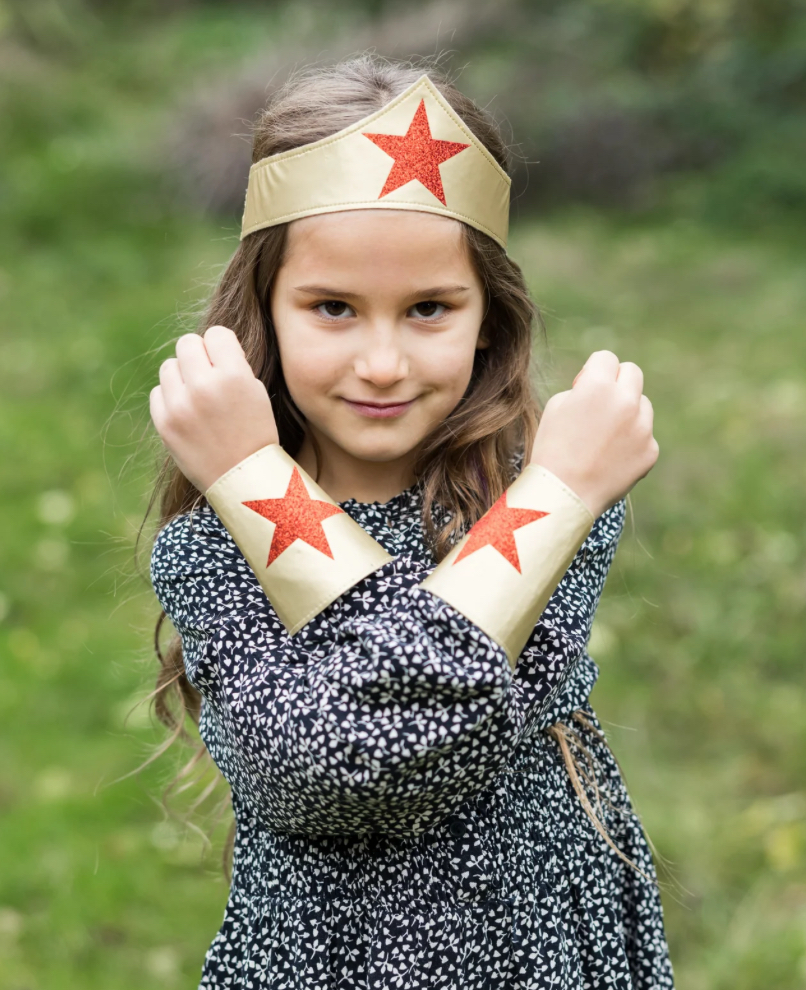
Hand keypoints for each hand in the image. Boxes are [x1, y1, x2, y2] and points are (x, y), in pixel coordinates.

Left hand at [150, 325, 278, 491]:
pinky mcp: (164, 423)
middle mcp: (203, 386)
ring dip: (182, 376)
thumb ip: (232, 364)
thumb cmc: (255, 433)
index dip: (222, 346)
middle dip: (199, 355)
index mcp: (233, 376)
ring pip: (169, 366)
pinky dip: (171, 398)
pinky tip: (188, 413)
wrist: (243, 479)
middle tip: (209, 375)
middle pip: (187, 343)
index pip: (216, 334)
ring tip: (198, 396)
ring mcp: (180, 406)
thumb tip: (205, 346)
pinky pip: (158, 392)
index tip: (227, 362)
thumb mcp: (256, 392)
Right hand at [529, 350, 658, 517]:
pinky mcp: (651, 450)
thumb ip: (583, 389)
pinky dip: (631, 442)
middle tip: (601, 402)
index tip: (585, 385)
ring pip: (642, 404)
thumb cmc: (552, 450)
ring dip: (627, 412)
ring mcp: (643, 427)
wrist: (563, 495)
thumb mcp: (556, 407)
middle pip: (632, 372)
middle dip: (617, 382)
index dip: (593, 371)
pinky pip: (644, 436)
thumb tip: (603, 386)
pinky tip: (610, 458)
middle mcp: (626, 401)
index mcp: (598, 386)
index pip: (606, 358)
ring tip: (602, 438)